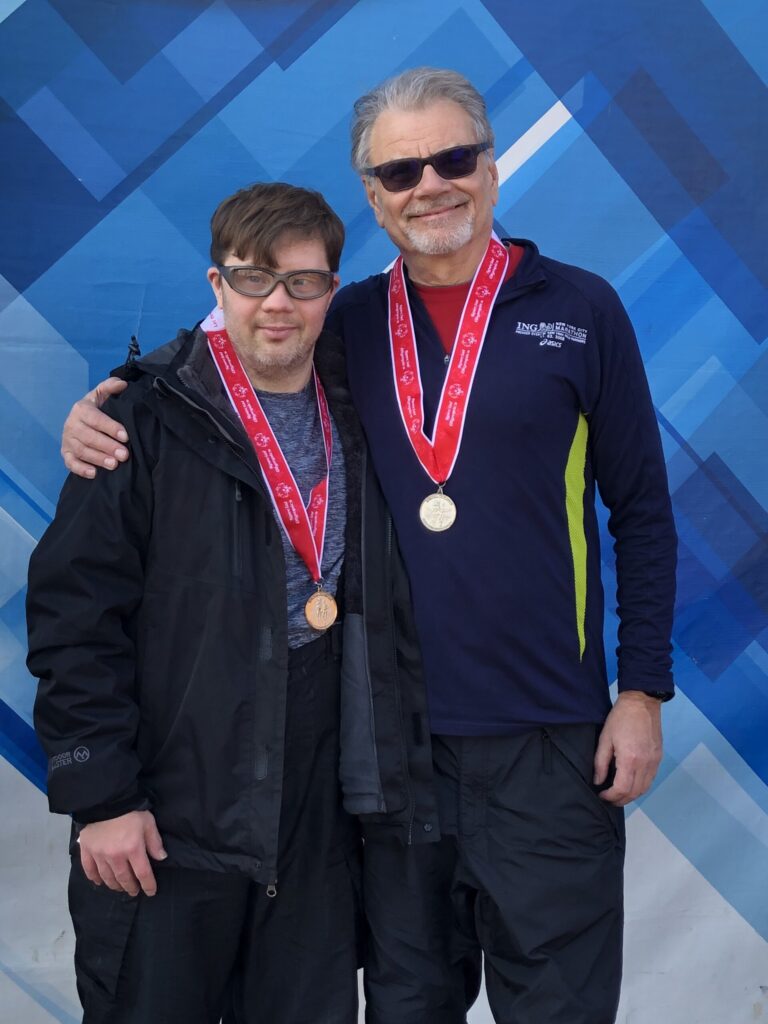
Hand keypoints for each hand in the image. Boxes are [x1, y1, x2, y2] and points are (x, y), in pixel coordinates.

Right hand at [62, 377, 130, 477]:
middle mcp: (71, 424)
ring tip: (114, 465)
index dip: (110, 427)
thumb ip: (110, 387)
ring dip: (98, 458)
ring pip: (81, 451)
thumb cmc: (97, 409)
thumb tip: (122, 384)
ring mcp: (68, 440)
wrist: (81, 420)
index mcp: (81, 409)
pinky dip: (81, 469)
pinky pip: (70, 463)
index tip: (125, 436)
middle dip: (107, 446)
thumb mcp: (102, 395)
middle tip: (124, 455)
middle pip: (89, 437)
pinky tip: (94, 473)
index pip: (95, 419)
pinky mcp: (66, 453)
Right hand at [78, 810, 166, 896]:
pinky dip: (94, 878)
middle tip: (134, 891)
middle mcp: (116, 857)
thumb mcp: (148, 822)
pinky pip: (89, 869)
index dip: (148, 885)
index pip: (143, 873)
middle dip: (131, 887)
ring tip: (120, 888)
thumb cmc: (130, 810)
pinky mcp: (86, 851)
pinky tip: (99, 882)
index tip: (151, 892)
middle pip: (124, 879)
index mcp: (133, 849)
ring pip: (107, 877)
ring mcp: (99, 855)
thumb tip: (161, 858)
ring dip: (115, 885)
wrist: (105, 799)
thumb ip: (154, 842)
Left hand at [593, 691, 662, 806]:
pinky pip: (650, 779)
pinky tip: (631, 783)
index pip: (622, 789)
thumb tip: (598, 781)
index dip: (610, 796)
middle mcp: (645, 764)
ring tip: (619, 794)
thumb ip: (600, 762)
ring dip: (632, 795)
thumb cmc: (620, 718)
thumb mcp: (605, 738)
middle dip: (621, 800)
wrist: (642, 702)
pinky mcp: (659, 757)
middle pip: (635, 792)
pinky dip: (641, 786)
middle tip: (609, 799)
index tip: (601, 795)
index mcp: (630, 759)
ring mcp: (655, 761)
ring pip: (645, 788)